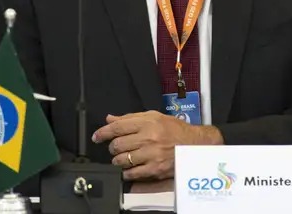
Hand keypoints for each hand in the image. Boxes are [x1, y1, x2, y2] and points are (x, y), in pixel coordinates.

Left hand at [92, 111, 222, 181]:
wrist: (194, 145)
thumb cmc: (176, 130)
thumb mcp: (155, 117)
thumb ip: (131, 118)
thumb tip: (110, 119)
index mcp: (148, 122)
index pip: (118, 127)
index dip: (103, 132)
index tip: (97, 136)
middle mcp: (149, 138)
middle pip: (118, 144)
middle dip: (113, 147)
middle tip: (116, 148)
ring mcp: (151, 155)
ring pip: (122, 160)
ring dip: (118, 160)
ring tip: (123, 158)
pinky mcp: (155, 169)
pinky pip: (132, 174)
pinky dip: (127, 172)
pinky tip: (130, 168)